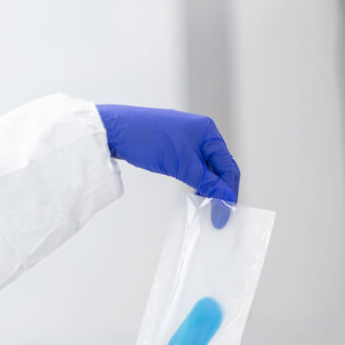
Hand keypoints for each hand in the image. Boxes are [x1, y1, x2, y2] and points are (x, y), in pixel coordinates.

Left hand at [97, 105, 240, 227]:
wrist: (116, 130)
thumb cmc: (149, 140)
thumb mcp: (181, 164)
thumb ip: (206, 181)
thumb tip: (225, 198)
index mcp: (209, 132)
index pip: (228, 166)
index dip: (229, 191)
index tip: (225, 212)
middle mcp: (201, 133)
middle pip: (220, 166)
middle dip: (221, 190)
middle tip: (218, 213)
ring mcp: (187, 139)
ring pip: (206, 167)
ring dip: (210, 186)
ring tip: (208, 206)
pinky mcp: (174, 147)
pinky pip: (193, 166)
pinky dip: (197, 180)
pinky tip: (196, 193)